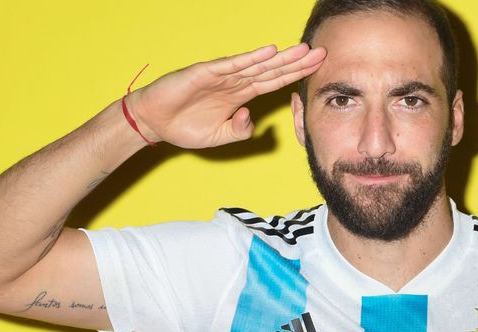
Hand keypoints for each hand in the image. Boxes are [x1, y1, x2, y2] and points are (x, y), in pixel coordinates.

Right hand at [126, 43, 325, 147]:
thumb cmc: (185, 127)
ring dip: (280, 57)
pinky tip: (268, 52)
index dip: (296, 75)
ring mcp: (223, 76)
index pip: (275, 82)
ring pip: (257, 65)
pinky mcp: (206, 73)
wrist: (155, 122)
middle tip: (322, 53)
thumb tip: (251, 118)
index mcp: (241, 95)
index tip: (317, 69)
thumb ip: (239, 130)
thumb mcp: (220, 136)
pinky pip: (232, 65)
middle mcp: (236, 82)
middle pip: (273, 70)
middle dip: (298, 62)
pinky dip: (250, 58)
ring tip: (302, 49)